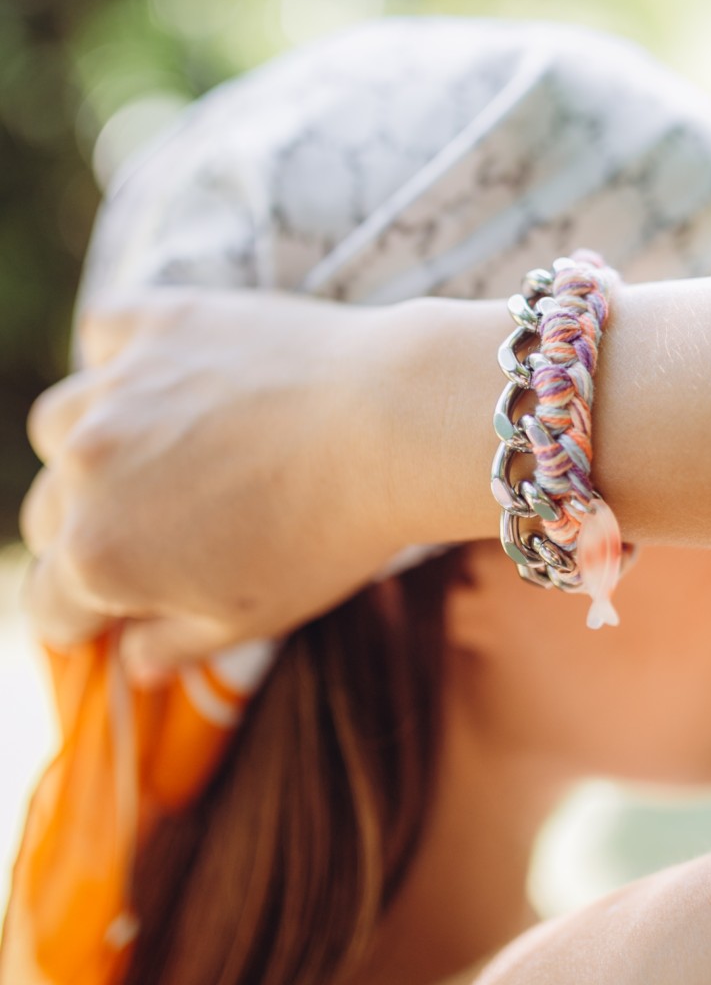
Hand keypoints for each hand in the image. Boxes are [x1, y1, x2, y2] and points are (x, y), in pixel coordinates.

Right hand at [19, 286, 414, 680]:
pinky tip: (168, 375)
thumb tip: (134, 662)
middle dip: (88, 534)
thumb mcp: (253, 617)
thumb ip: (176, 644)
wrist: (388, 424)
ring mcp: (116, 390)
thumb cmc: (328, 535)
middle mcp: (86, 472)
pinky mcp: (155, 323)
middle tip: (161, 532)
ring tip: (159, 453)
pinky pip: (103, 334)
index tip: (118, 611)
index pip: (47, 606)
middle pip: (48, 518)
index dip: (82, 620)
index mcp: (100, 558)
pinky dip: (123, 354)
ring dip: (91, 446)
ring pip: (59, 426)